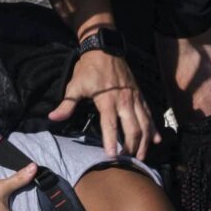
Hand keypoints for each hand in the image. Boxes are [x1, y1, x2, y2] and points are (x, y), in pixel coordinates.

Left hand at [47, 44, 152, 158]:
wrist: (104, 48)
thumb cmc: (88, 68)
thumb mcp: (75, 85)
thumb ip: (67, 104)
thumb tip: (53, 118)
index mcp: (107, 100)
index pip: (111, 125)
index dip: (112, 141)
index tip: (112, 156)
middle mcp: (124, 101)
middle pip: (133, 128)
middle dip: (132, 147)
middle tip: (129, 162)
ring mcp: (135, 98)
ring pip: (145, 124)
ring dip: (145, 142)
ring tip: (142, 157)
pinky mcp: (140, 95)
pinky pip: (150, 114)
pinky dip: (154, 128)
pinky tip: (157, 140)